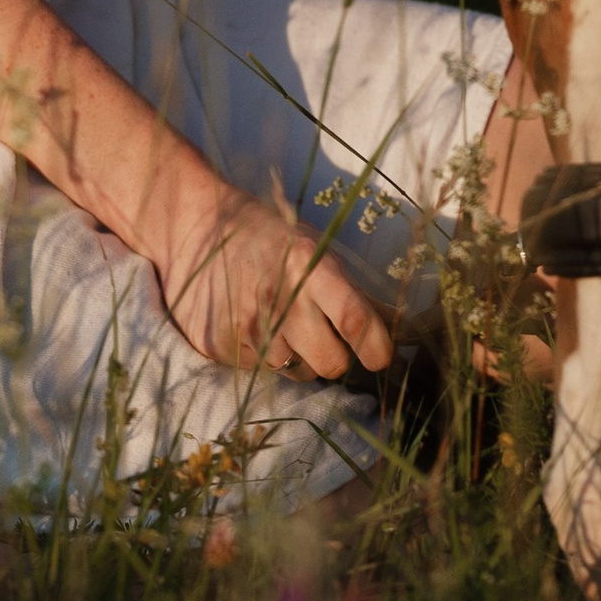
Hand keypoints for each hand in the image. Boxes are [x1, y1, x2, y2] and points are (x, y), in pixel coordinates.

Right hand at [153, 178, 395, 380]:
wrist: (196, 228)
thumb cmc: (268, 237)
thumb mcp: (315, 248)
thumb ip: (355, 291)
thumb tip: (404, 328)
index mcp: (308, 266)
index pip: (354, 319)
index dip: (376, 347)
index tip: (381, 357)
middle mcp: (279, 299)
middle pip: (331, 363)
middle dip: (336, 357)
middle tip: (326, 336)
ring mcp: (246, 327)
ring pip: (297, 373)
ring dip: (298, 357)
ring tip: (282, 323)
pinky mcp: (219, 346)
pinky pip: (262, 371)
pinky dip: (265, 356)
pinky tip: (254, 325)